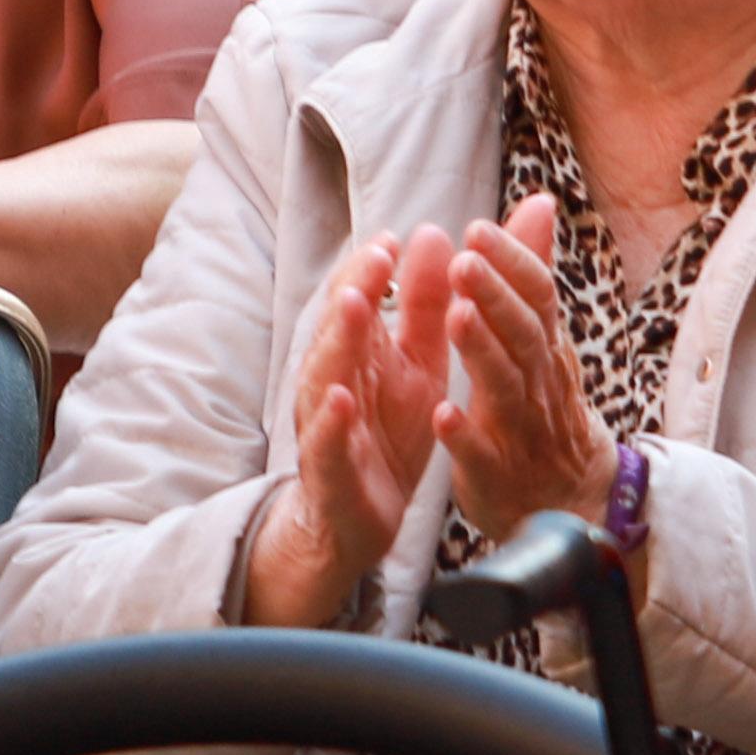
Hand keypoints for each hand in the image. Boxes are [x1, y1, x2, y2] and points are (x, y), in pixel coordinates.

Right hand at [250, 225, 450, 624]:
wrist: (362, 521)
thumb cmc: (387, 433)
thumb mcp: (418, 366)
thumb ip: (425, 307)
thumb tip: (430, 233)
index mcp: (359, 355)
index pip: (359, 300)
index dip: (372, 269)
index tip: (395, 237)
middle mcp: (334, 381)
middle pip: (340, 329)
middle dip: (355, 290)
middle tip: (377, 257)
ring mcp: (327, 426)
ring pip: (325, 376)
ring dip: (337, 341)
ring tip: (354, 304)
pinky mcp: (330, 472)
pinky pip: (327, 443)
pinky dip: (332, 422)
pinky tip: (344, 399)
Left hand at [436, 198, 609, 542]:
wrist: (571, 500)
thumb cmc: (545, 405)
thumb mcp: (543, 336)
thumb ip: (532, 272)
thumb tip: (539, 203)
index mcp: (542, 346)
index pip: (536, 295)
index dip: (510, 262)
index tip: (478, 229)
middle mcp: (536, 381)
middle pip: (522, 333)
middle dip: (495, 296)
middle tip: (464, 261)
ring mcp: (518, 428)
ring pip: (505, 386)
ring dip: (481, 351)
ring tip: (455, 317)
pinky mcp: (495, 473)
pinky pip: (482, 455)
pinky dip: (463, 435)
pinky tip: (441, 414)